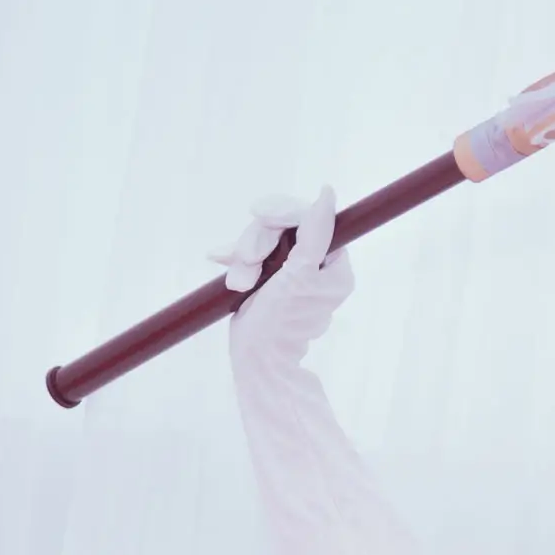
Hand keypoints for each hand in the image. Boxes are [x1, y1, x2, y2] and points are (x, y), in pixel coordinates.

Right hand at [206, 184, 353, 371]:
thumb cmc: (280, 324)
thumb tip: (327, 194)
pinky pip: (251, 253)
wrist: (257, 360)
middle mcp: (316, 266)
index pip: (310, 217)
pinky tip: (221, 261)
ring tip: (239, 282)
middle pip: (283, 226)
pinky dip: (235, 258)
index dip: (282, 213)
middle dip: (258, 242)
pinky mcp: (268, 277)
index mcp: (334, 266)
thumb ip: (315, 233)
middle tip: (248, 263)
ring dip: (244, 256)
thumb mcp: (298, 274)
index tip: (258, 214)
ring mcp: (290, 271)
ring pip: (263, 239)